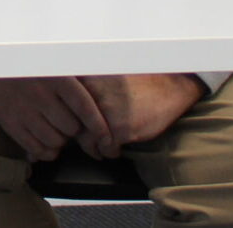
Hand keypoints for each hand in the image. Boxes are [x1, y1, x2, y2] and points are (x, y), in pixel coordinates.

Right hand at [0, 76, 111, 161]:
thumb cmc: (34, 69)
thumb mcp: (58, 67)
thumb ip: (80, 84)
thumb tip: (102, 110)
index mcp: (57, 78)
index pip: (85, 109)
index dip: (99, 128)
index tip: (108, 141)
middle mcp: (41, 94)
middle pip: (71, 128)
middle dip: (73, 129)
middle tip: (66, 121)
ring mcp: (24, 110)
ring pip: (56, 141)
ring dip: (59, 140)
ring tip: (53, 129)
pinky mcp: (11, 123)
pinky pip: (37, 148)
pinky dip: (46, 151)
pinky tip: (45, 140)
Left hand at [75, 73, 205, 152]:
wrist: (169, 87)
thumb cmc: (135, 86)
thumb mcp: (102, 82)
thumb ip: (84, 95)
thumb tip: (64, 116)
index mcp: (84, 81)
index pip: (64, 109)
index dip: (71, 122)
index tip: (75, 129)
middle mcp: (90, 94)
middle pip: (73, 125)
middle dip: (81, 138)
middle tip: (89, 143)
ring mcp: (105, 112)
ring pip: (87, 140)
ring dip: (94, 148)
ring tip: (102, 147)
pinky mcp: (120, 128)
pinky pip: (107, 149)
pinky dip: (111, 152)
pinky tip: (117, 148)